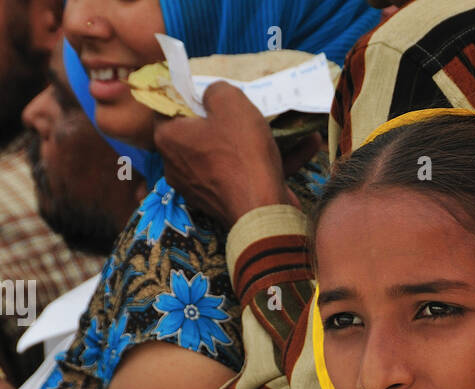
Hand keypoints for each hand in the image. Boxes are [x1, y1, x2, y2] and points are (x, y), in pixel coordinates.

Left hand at [153, 83, 300, 227]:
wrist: (262, 212)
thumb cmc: (241, 153)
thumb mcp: (230, 102)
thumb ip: (216, 90)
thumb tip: (212, 94)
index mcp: (168, 138)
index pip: (167, 107)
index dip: (188, 94)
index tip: (211, 90)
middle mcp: (177, 165)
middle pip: (198, 132)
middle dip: (222, 119)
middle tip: (244, 106)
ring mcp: (200, 188)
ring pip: (227, 155)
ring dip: (253, 141)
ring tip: (283, 124)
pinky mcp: (225, 202)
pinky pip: (246, 175)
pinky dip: (270, 162)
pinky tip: (307, 145)